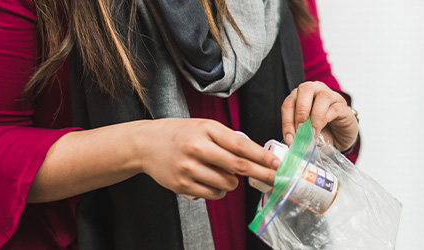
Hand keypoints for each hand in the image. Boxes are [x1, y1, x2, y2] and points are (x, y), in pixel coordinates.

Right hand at [136, 118, 280, 199]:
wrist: (146, 144)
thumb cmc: (180, 134)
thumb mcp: (204, 127)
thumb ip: (228, 139)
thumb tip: (256, 156)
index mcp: (206, 129)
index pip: (240, 145)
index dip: (262, 156)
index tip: (277, 163)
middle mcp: (197, 148)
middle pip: (237, 166)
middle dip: (260, 174)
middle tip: (274, 178)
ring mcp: (188, 168)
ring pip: (226, 183)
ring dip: (233, 183)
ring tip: (225, 174)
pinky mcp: (182, 185)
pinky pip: (212, 194)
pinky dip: (219, 191)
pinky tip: (212, 182)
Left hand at [281, 81, 358, 150]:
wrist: (340, 138)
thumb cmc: (321, 132)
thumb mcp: (306, 134)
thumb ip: (299, 134)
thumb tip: (293, 141)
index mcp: (301, 96)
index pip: (289, 102)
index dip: (287, 120)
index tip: (289, 138)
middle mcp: (316, 91)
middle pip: (305, 89)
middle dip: (300, 111)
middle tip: (300, 129)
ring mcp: (332, 96)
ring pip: (322, 96)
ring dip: (314, 116)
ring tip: (312, 132)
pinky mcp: (343, 106)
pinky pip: (335, 108)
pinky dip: (325, 120)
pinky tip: (321, 130)